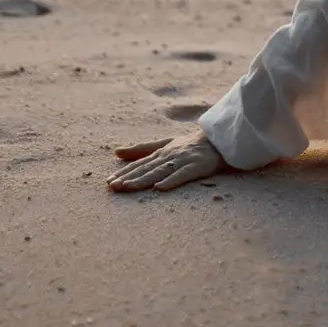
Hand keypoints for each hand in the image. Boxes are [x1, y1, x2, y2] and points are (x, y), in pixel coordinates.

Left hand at [106, 129, 225, 191]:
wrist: (219, 139)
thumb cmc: (189, 144)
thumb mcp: (164, 144)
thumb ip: (142, 148)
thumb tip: (116, 151)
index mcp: (161, 152)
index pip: (139, 164)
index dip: (124, 172)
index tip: (109, 181)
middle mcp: (169, 156)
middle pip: (146, 168)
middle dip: (128, 177)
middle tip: (113, 187)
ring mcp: (182, 160)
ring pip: (159, 171)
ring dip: (143, 180)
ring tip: (128, 187)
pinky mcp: (197, 166)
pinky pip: (183, 174)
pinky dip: (171, 180)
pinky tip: (160, 187)